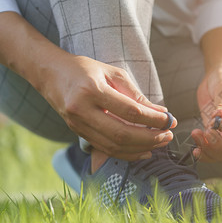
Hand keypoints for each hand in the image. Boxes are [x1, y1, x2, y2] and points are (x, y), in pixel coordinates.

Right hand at [41, 55, 176, 159]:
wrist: (51, 74)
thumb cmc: (86, 69)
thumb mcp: (113, 74)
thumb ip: (137, 94)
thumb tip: (161, 113)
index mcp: (91, 90)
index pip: (129, 111)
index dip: (153, 119)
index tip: (169, 120)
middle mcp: (81, 110)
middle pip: (122, 134)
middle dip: (150, 137)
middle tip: (168, 135)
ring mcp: (77, 125)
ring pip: (114, 146)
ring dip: (142, 147)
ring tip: (161, 142)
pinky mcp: (78, 133)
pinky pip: (106, 149)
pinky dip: (128, 153)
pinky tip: (145, 151)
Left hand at [191, 64, 221, 161]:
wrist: (217, 77)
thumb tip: (219, 119)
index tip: (219, 121)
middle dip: (221, 147)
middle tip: (207, 133)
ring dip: (208, 149)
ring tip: (195, 133)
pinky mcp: (216, 137)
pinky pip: (211, 152)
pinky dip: (203, 152)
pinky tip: (194, 147)